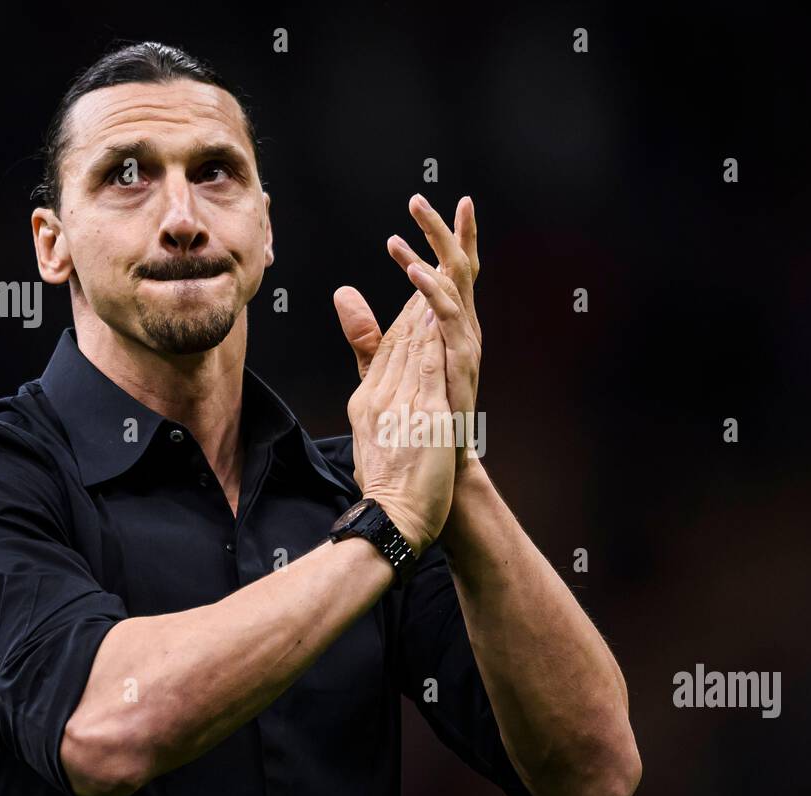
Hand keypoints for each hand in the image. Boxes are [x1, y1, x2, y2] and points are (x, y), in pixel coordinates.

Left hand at [334, 194, 481, 475]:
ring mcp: (462, 347)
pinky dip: (432, 291)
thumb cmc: (415, 424)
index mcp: (444, 330)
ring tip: (416, 216)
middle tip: (420, 198)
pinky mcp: (460, 365)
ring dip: (435, 246)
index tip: (414, 211)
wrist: (434, 471)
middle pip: (455, 269)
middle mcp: (458, 332)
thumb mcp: (381, 366)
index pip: (440, 274)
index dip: (432, 240)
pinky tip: (414, 269)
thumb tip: (343, 294)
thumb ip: (365, 331)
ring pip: (455, 283)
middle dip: (442, 231)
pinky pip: (448, 319)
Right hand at [344, 289, 456, 555]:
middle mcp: (380, 397)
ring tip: (439, 271)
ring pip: (412, 344)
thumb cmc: (389, 487)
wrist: (392, 520)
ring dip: (425, 305)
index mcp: (368, 401)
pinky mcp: (422, 416)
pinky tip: (441, 312)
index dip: (403, 315)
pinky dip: (432, 337)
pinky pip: (427, 367)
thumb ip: (375, 418)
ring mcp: (400, 404)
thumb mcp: (375, 437)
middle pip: (398, 338)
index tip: (418, 288)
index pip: (387, 349)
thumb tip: (371, 404)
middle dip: (415, 297)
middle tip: (430, 260)